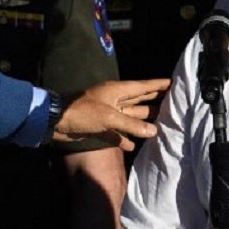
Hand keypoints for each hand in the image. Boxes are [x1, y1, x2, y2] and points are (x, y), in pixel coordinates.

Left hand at [54, 78, 170, 150]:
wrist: (56, 122)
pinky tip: (133, 145)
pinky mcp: (99, 128)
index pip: (142, 87)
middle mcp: (114, 101)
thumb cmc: (83, 113)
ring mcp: (107, 115)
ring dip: (141, 122)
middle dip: (153, 102)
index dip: (157, 85)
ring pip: (129, 117)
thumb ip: (132, 124)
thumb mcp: (109, 117)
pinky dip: (124, 139)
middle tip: (172, 103)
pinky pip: (116, 134)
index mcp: (116, 91)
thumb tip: (153, 131)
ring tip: (159, 125)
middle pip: (138, 101)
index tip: (173, 83)